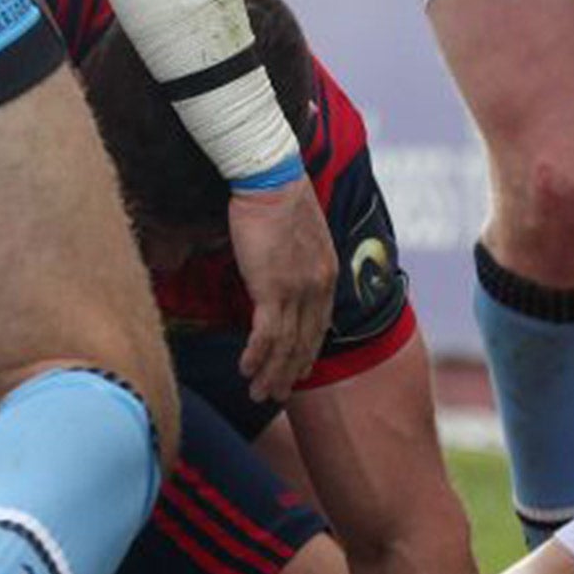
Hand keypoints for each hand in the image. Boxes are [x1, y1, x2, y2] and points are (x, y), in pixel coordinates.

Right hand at [228, 177, 335, 400]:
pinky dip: (256, 355)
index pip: (319, 325)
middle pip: (305, 342)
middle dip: (289, 373)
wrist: (271, 179)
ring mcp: (298, 290)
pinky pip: (266, 334)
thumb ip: (293, 261)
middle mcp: (318, 287)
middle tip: (276, 394)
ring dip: (271, 373)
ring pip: (286, 345)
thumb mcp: (296, 236)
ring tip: (259, 394)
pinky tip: (246, 370)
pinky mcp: (273, 289)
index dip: (307, 352)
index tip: (297, 371)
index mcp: (327, 274)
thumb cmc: (277, 198)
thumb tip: (277, 272)